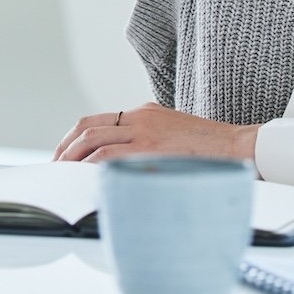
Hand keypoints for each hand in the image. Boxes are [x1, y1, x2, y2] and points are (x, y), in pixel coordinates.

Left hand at [53, 102, 258, 164]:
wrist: (240, 147)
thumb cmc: (210, 148)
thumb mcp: (172, 133)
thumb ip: (147, 139)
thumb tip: (123, 163)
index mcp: (143, 112)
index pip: (96, 121)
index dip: (73, 138)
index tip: (62, 154)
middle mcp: (139, 118)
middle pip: (87, 129)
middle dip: (65, 149)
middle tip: (54, 168)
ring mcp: (145, 132)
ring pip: (94, 142)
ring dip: (73, 160)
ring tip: (63, 176)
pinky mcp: (152, 147)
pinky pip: (111, 157)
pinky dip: (92, 168)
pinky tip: (85, 180)